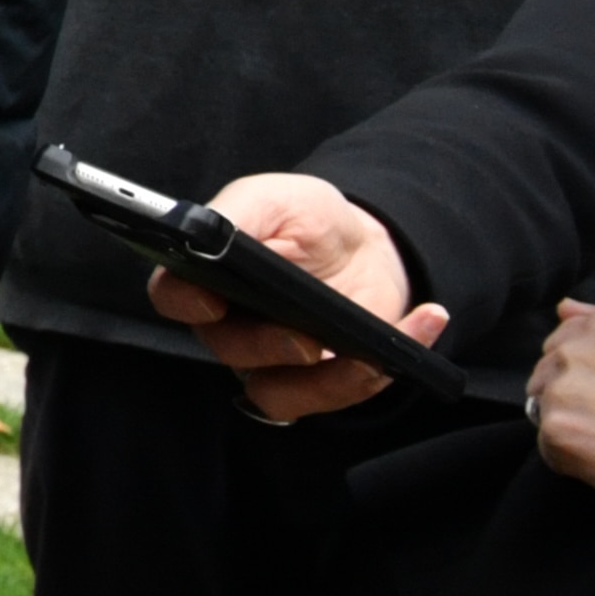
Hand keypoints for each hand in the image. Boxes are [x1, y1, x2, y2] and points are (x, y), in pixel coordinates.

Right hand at [151, 174, 446, 421]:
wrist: (363, 244)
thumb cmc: (306, 219)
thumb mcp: (275, 199)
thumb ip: (238, 214)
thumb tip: (208, 235)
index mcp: (206, 277)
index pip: (172, 296)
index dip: (184, 301)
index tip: (211, 299)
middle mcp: (229, 326)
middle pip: (228, 349)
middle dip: (267, 346)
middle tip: (303, 335)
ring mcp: (272, 362)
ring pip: (274, 394)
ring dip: (323, 382)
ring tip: (367, 354)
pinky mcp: (319, 382)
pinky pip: (336, 396)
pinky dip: (380, 372)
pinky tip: (422, 322)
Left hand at [525, 302, 594, 550]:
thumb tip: (564, 308)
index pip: (558, 346)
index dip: (581, 375)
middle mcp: (568, 352)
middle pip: (544, 378)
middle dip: (570, 399)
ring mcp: (557, 392)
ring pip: (544, 413)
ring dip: (570, 428)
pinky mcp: (554, 431)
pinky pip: (551, 449)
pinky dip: (572, 459)